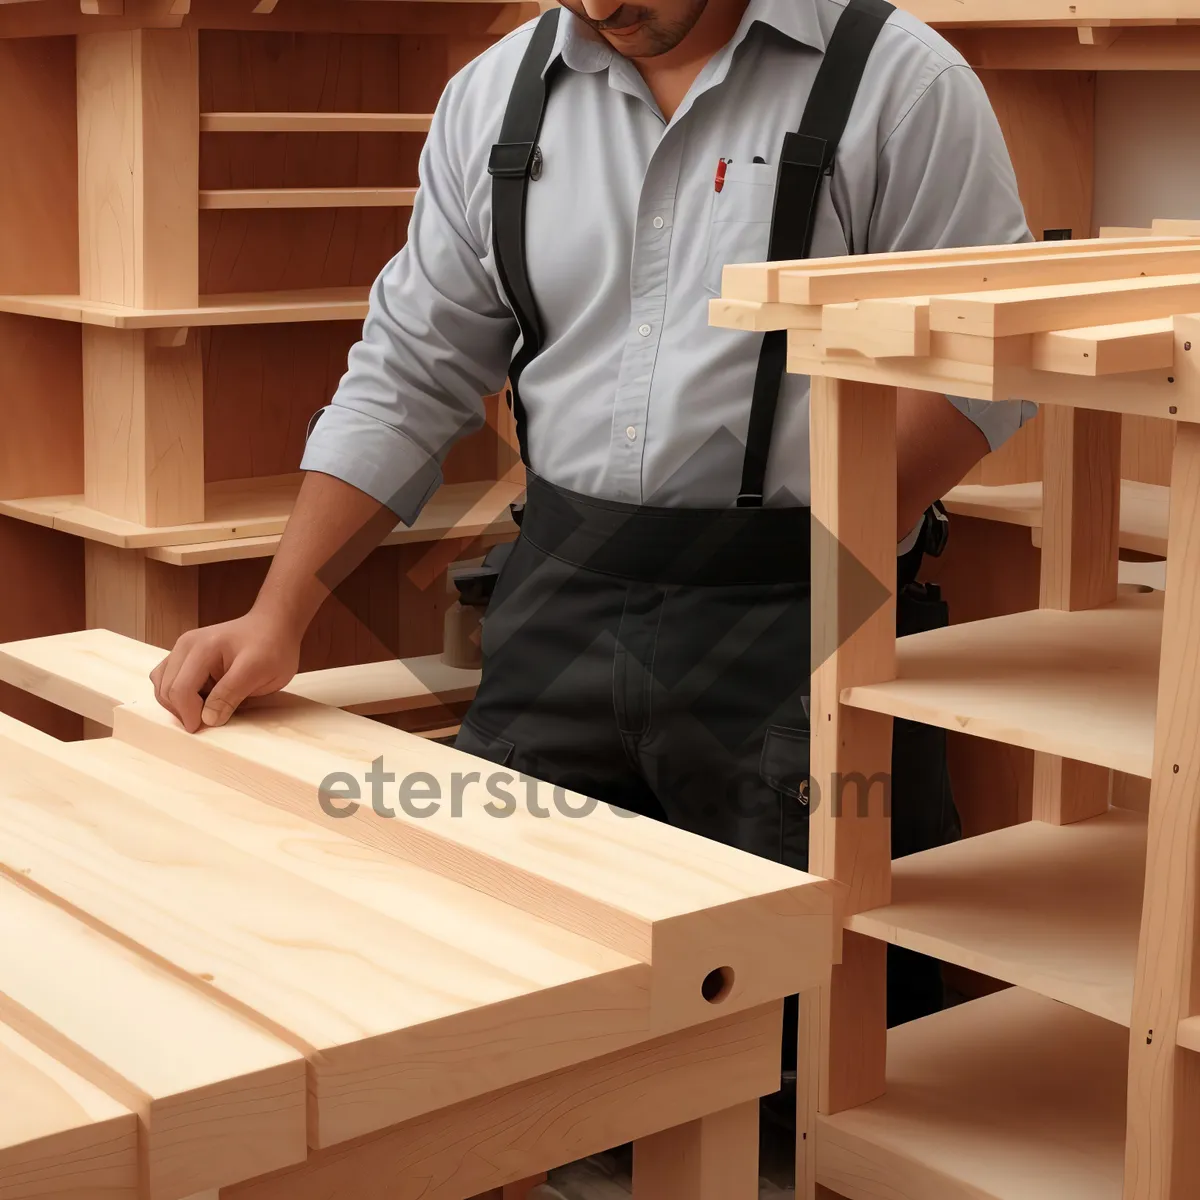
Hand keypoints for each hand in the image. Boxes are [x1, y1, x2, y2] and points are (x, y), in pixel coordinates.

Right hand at [150, 611, 301, 732]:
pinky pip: (166, 679)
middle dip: (183, 711)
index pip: (181, 690)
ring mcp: (182, 649)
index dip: (189, 715)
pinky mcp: (183, 655)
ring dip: (177, 704)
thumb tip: (207, 720)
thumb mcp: (259, 673)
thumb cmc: (272, 648)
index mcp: (203, 647)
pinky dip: (176, 694)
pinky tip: (199, 697)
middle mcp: (185, 645)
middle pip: (166, 690)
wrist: (274, 626)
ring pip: (162, 686)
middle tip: (209, 720)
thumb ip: (230, 694)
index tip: (206, 728)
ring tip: (205, 708)